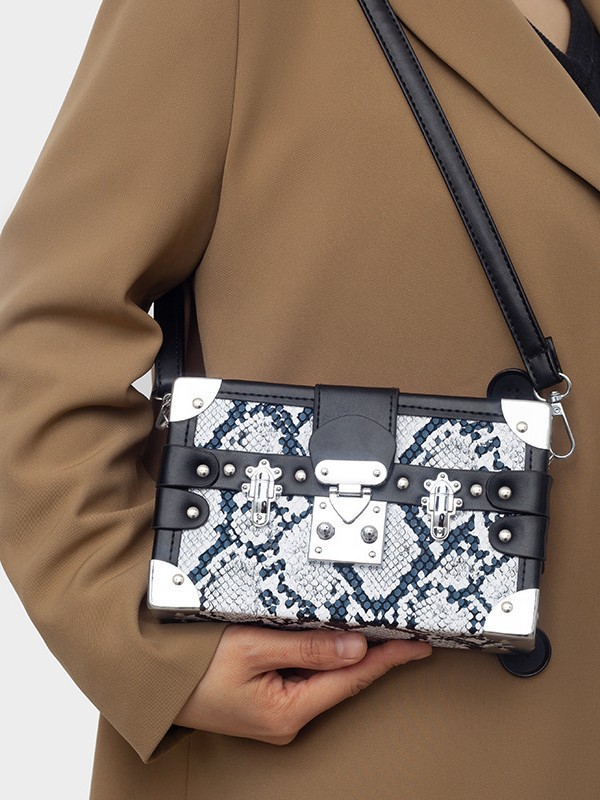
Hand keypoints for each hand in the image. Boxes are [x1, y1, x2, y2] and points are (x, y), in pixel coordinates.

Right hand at [174, 624, 431, 744]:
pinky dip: (321, 655)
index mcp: (288, 711)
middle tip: (402, 632)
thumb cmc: (194, 667)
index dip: (388, 659)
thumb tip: (354, 647)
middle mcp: (287, 717)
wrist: (155, 680)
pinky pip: (305, 674)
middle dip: (372, 654)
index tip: (416, 646)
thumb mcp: (253, 648)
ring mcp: (277, 710)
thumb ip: (308, 646)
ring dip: (346, 653)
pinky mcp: (268, 699)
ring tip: (374, 630)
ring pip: (324, 676)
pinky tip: (330, 639)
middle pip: (342, 679)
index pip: (352, 678)